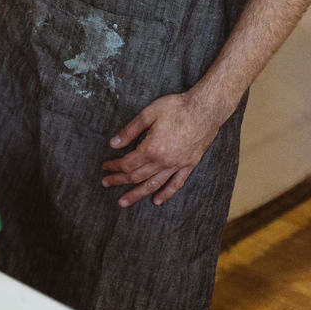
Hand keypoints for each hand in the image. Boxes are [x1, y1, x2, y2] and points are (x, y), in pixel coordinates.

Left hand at [100, 91, 223, 207]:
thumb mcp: (149, 113)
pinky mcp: (189, 165)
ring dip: (137, 194)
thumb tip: (113, 143)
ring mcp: (177, 165)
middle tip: (106, 183)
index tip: (104, 167)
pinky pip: (176, 184)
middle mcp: (164, 161)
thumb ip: (130, 130)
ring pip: (154, 184)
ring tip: (124, 202)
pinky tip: (157, 200)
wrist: (206, 109)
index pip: (127, 163)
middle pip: (137, 176)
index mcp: (152, 149)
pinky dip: (166, 194)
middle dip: (119, 181)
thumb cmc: (177, 107)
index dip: (114, 166)